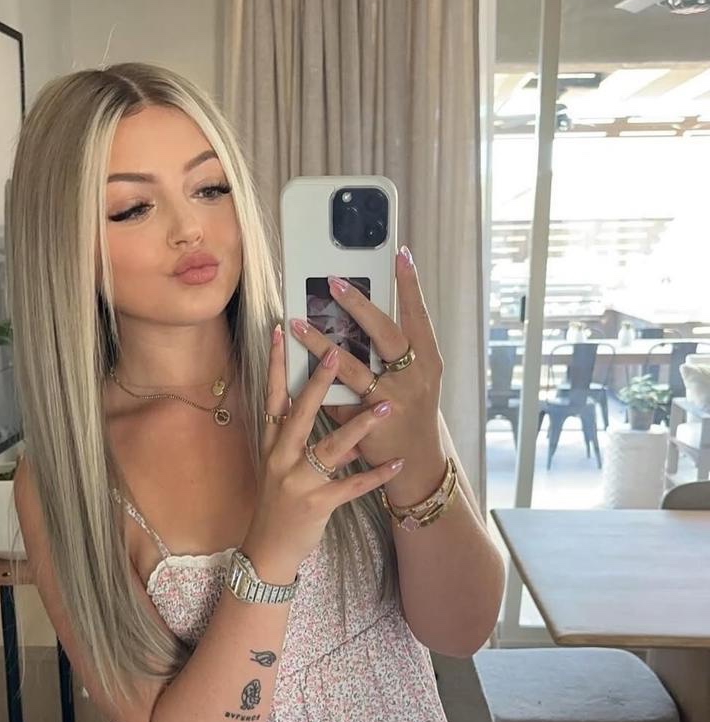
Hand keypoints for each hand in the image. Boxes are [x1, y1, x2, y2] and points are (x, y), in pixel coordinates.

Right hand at [242, 325, 404, 581]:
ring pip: (330, 448)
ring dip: (359, 426)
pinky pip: (351, 487)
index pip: (273, 396)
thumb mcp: (281, 463)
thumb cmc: (279, 500)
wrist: (268, 548)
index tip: (283, 329)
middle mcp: (281, 457)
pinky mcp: (317, 504)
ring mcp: (298, 481)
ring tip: (384, 406)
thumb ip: (302, 434)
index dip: (278, 363)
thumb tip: (333, 404)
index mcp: (272, 443)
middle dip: (318, 383)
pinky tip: (396, 464)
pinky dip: (375, 475)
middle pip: (300, 413)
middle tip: (336, 352)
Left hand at [288, 246, 447, 501]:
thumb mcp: (412, 381)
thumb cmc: (411, 416)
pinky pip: (339, 402)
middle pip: (387, 335)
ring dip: (321, 345)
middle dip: (360, 306)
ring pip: (353, 369)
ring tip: (296, 324)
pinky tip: (293, 367)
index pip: (419, 317)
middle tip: (334, 282)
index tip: (400, 254)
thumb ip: (390, 355)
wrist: (417, 467)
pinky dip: (316, 386)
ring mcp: (394, 404)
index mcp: (428, 363)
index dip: (411, 286)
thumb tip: (356, 318)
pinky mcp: (371, 427)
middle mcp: (415, 380)